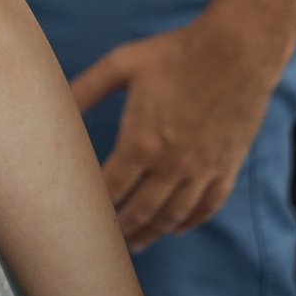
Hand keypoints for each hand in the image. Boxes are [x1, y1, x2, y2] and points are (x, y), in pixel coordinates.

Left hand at [71, 13, 288, 249]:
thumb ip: (87, 88)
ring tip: (137, 244)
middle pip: (143, 210)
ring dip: (154, 232)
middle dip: (123, 229)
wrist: (235, 51)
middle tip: (106, 244)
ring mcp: (203, 168)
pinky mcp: (227, 165)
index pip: (113, 186)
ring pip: (175, 214)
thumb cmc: (175, 54)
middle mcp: (172, 163)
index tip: (81, 215)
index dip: (97, 204)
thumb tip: (60, 102)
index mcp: (142, 141)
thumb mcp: (121, 64)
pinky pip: (209, 205)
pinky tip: (177, 227)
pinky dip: (192, 222)